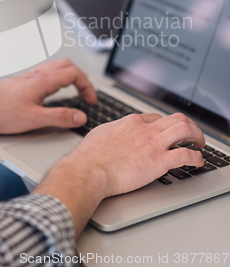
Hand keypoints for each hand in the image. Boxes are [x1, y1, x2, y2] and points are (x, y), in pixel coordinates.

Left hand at [0, 59, 96, 133]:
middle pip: (67, 66)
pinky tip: (52, 94)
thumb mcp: (33, 119)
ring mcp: (29, 77)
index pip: (74, 74)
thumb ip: (59, 118)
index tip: (91, 102)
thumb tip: (80, 117)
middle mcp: (37, 75)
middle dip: (81, 79)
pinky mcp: (22, 83)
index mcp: (43, 81)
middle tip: (87, 95)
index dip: (87, 87)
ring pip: (56, 68)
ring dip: (70, 77)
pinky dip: (57, 80)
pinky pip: (46, 74)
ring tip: (75, 92)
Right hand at [71, 112, 204, 197]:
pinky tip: (198, 161)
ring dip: (197, 136)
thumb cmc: (88, 156)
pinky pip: (186, 155)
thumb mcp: (100, 134)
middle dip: (188, 125)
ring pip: (185, 130)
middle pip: (175, 118)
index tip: (168, 131)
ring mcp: (153, 144)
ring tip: (200, 144)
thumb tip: (111, 134)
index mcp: (130, 122)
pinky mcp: (158, 161)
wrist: (88, 170)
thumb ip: (111, 132)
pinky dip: (196, 158)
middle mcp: (144, 129)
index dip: (165, 124)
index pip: (155, 118)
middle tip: (192, 134)